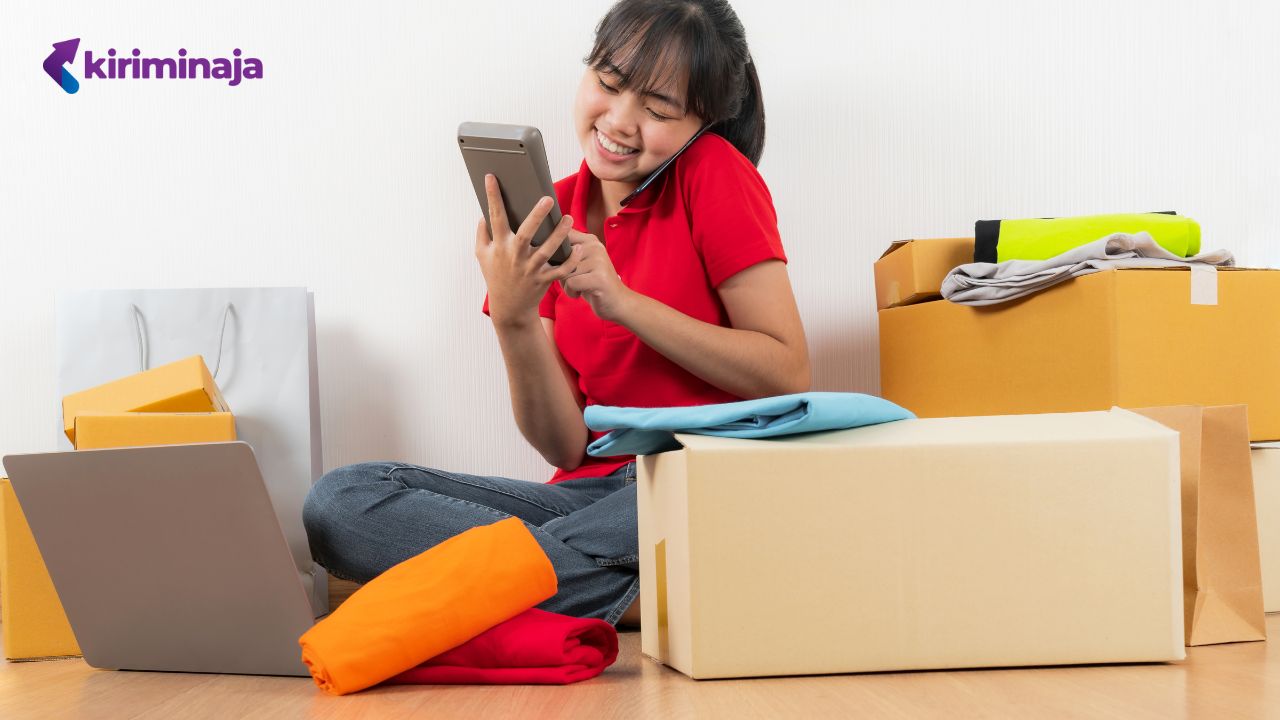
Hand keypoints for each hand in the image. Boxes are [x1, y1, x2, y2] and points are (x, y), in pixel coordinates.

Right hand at [474, 174, 577, 327]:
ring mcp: (529, 269)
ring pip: (546, 250)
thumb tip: (483, 215)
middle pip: (525, 233)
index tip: (491, 177)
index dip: (492, 196)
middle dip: (536, 216)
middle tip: (548, 199)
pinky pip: (559, 270)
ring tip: (569, 219)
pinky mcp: (543, 280)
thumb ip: (481, 235)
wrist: (509, 308)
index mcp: (499, 246)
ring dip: (559, 235)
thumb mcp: (482, 256)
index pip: (495, 217)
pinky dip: (570, 261)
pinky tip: (580, 248)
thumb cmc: (496, 277)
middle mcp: (514, 256)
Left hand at [561, 229, 636, 322]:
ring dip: (566, 285)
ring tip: (578, 288)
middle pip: (560, 257)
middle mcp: (595, 247)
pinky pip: (571, 283)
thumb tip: (542, 248)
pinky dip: (571, 292)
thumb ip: (566, 254)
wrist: (618, 302)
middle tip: (573, 280)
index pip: (562, 236)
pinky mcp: (599, 277)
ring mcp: (599, 261)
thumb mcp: (581, 264)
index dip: (554, 251)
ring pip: (564, 271)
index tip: (559, 264)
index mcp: (590, 240)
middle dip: (561, 273)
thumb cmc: (593, 283)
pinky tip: (580, 294)